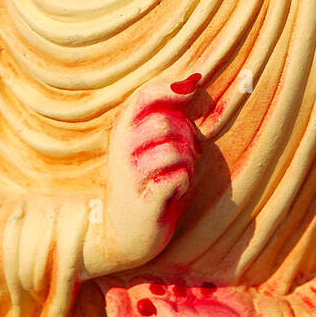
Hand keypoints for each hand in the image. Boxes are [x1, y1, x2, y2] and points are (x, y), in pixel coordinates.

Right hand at [81, 71, 203, 278]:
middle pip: (164, 123)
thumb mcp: (149, 145)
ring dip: (188, 162)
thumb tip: (192, 79)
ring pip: (174, 150)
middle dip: (187, 137)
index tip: (193, 85)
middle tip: (188, 155)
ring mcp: (131, 177)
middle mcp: (122, 150)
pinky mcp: (144, 201)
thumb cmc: (145, 184)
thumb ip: (167, 115)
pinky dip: (185, 183)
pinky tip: (176, 192)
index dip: (170, 87)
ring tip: (182, 175)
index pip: (143, 96)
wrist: (122, 236)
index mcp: (124, 131)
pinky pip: (177, 178)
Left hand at [100, 275, 257, 316]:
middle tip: (109, 269)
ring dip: (137, 281)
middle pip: (131, 310)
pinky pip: (164, 286)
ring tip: (130, 266)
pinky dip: (157, 277)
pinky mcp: (186, 298)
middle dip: (119, 291)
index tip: (111, 290)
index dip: (115, 310)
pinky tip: (155, 269)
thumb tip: (146, 305)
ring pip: (145, 295)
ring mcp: (175, 312)